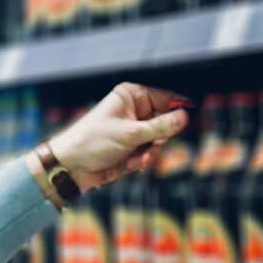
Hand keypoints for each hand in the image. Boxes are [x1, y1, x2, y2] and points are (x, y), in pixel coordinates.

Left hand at [27, 82, 189, 197]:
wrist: (71, 166)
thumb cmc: (92, 141)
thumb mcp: (129, 134)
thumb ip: (160, 127)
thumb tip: (186, 117)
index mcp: (133, 96)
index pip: (168, 98)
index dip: (181, 111)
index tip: (192, 123)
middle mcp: (135, 111)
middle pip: (168, 122)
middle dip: (162, 139)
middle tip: (152, 148)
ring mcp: (134, 130)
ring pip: (161, 141)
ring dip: (152, 153)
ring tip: (138, 160)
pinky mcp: (132, 148)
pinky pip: (151, 153)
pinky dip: (144, 160)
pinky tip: (131, 164)